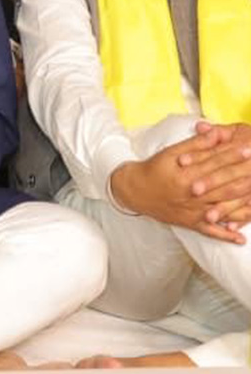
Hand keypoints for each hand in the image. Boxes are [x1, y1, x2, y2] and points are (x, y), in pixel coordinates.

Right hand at [111, 125, 250, 242]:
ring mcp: (193, 211)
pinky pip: (211, 232)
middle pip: (224, 187)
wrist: (134, 191)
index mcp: (186, 176)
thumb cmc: (153, 169)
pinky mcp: (191, 223)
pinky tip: (240, 239)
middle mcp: (192, 195)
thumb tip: (216, 134)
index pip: (215, 164)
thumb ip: (195, 145)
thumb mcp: (170, 153)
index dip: (234, 156)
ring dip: (243, 206)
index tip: (250, 149)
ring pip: (224, 210)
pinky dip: (226, 236)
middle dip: (245, 178)